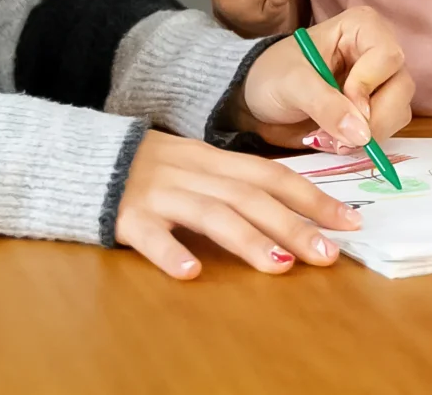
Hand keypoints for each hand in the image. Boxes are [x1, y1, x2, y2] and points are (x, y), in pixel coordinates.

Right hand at [113, 129, 360, 279]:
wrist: (81, 159)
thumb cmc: (148, 169)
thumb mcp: (195, 165)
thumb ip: (235, 182)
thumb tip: (292, 209)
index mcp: (213, 159)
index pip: (271, 175)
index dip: (312, 197)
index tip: (349, 220)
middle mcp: (192, 173)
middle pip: (249, 196)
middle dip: (293, 224)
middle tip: (328, 253)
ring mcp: (158, 194)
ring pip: (210, 214)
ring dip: (248, 240)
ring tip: (279, 265)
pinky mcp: (126, 216)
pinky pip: (150, 236)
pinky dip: (171, 253)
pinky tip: (191, 273)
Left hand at [237, 4, 414, 151]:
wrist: (256, 100)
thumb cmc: (271, 75)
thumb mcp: (292, 84)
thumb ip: (325, 105)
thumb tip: (361, 134)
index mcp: (361, 27)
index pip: (387, 56)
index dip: (368, 85)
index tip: (344, 103)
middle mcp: (377, 51)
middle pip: (401, 87)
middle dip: (372, 119)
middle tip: (337, 137)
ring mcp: (379, 82)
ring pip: (398, 111)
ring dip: (367, 135)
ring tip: (328, 139)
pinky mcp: (374, 109)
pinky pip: (387, 129)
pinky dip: (363, 142)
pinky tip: (335, 141)